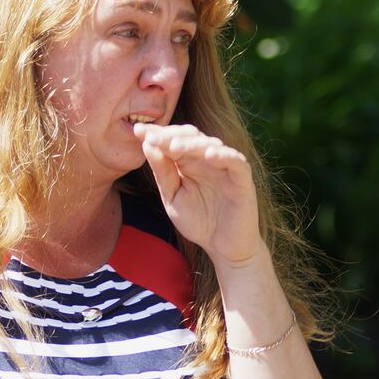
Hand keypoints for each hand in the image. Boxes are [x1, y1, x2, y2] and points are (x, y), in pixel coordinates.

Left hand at [134, 122, 262, 265]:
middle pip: (190, 137)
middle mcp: (207, 159)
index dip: (156, 134)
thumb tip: (147, 145)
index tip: (136, 130)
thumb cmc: (199, 221)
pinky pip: (235, 161)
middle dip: (170, 136)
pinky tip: (208, 154)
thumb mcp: (173, 197)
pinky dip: (223, 155)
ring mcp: (225, 167)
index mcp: (189, 162)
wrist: (224, 248)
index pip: (173, 140)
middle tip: (151, 136)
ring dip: (192, 144)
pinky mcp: (242, 178)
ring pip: (211, 145)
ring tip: (173, 146)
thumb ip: (162, 173)